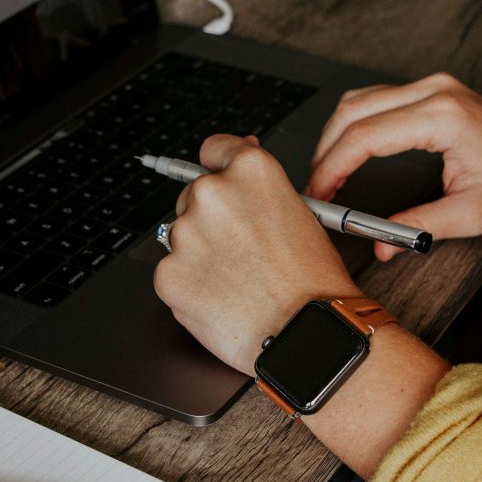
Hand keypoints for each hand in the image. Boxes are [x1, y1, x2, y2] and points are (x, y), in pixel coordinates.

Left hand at [153, 135, 362, 374]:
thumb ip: (261, 185)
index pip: (214, 149)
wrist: (305, 333)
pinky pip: (173, 272)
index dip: (220, 167)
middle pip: (194, 195)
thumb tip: (241, 154)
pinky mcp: (168, 273)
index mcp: (250, 171)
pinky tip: (223, 297)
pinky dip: (191, 285)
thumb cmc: (313, 282)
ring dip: (201, 253)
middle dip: (212, 220)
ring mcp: (185, 234)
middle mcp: (212, 194)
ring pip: (183, 237)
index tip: (222, 181)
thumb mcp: (302, 214)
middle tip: (242, 251)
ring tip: (239, 280)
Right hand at [307, 73, 481, 260]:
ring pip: (360, 100)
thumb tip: (380, 245)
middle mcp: (435, 91)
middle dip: (325, 151)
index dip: (333, 167)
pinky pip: (376, 99)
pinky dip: (354, 125)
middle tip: (316, 190)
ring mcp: (432, 85)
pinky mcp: (429, 90)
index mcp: (444, 117)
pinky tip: (347, 152)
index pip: (366, 136)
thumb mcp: (471, 215)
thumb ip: (420, 228)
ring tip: (327, 175)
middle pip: (354, 111)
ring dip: (336, 136)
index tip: (319, 194)